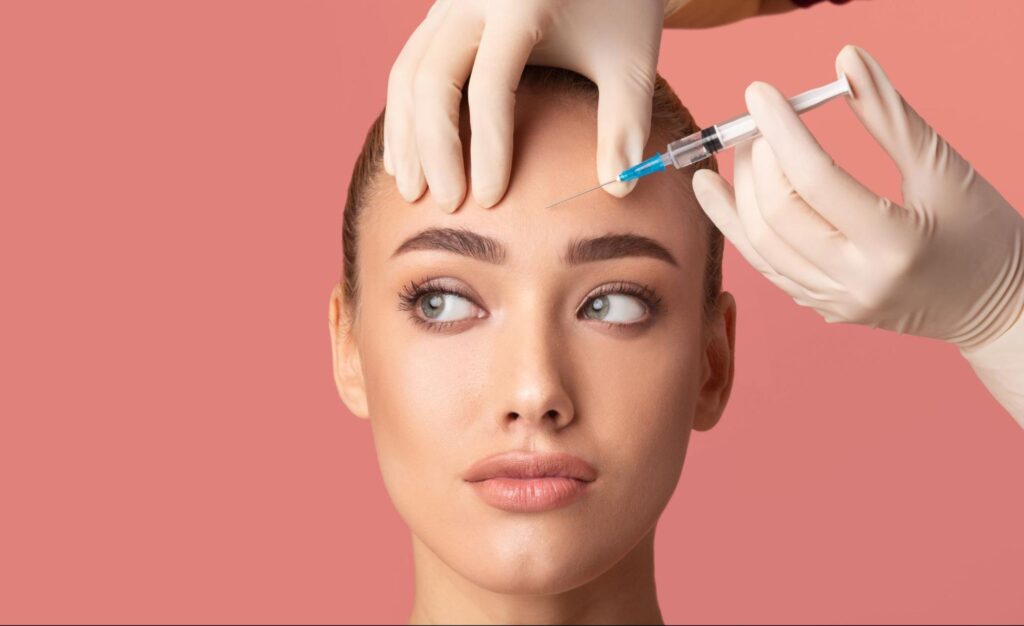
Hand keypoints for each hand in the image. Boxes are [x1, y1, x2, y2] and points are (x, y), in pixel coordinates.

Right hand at [383, 0, 665, 211]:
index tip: (491, 200)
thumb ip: (625, 123)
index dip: (487, 148)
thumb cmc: (619, 13)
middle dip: (435, 149)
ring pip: (408, 72)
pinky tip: (409, 161)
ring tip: (414, 192)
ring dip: (406, 136)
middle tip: (448, 204)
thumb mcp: (630, 63)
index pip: (491, 85)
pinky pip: (408, 65)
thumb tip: (619, 187)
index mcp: (522, 2)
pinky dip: (404, 115)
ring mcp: (449, 2)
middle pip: (432, 78)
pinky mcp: (440, 12)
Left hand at [692, 45, 1023, 351]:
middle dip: (756, 161)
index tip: (758, 94)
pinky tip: (722, 193)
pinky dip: (741, 226)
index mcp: (894, 246)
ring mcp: (834, 302)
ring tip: (736, 150)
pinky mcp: (822, 308)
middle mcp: (856, 282)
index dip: (781, 131)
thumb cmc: (983, 234)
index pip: (816, 180)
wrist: (998, 307)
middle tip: (755, 123)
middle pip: (778, 215)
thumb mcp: (943, 169)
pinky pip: (766, 266)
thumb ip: (889, 115)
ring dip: (736, 193)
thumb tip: (844, 60)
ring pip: (759, 246)